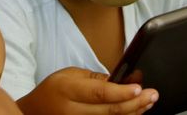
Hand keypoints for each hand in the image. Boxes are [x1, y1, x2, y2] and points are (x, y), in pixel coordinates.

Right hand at [16, 67, 157, 113]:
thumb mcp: (70, 75)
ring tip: (148, 103)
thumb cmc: (53, 91)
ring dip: (133, 113)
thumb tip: (124, 80)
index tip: (139, 88)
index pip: (99, 93)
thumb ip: (96, 78)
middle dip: (135, 103)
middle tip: (152, 94)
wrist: (34, 113)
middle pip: (110, 111)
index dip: (121, 92)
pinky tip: (135, 113)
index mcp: (69, 90)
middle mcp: (73, 111)